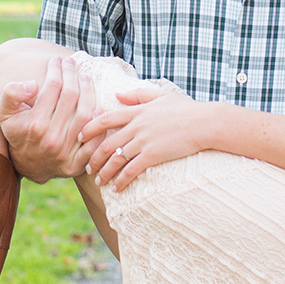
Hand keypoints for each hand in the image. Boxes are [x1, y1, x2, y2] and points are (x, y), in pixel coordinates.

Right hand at [0, 56, 101, 182]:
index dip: (56, 70)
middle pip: (71, 97)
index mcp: (34, 124)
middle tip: (71, 63)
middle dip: (72, 74)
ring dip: (88, 91)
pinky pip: (95, 141)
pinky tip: (97, 106)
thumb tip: (32, 84)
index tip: (56, 60)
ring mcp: (66, 152)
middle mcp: (51, 138)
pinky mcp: (77, 164)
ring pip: (86, 114)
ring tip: (84, 78)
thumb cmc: (17, 131)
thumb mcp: (4, 112)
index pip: (52, 88)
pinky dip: (98, 123)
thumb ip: (11, 94)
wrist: (27, 164)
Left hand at [80, 87, 212, 190]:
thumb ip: (137, 95)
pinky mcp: (153, 155)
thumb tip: (117, 95)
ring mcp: (144, 141)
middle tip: (87, 168)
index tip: (80, 138)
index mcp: (136, 111)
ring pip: (115, 159)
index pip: (105, 119)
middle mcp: (136, 126)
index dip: (89, 129)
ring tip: (100, 181)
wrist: (204, 123)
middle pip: (106, 143)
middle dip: (93, 158)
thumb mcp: (160, 95)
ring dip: (104, 172)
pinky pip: (131, 170)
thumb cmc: (185, 109)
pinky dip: (121, 181)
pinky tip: (117, 188)